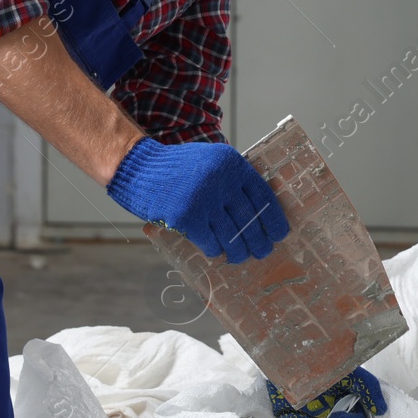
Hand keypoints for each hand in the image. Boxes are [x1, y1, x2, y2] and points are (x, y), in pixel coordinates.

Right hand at [107, 137, 289, 262]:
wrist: (138, 167)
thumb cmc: (176, 168)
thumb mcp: (210, 161)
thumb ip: (232, 179)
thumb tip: (257, 212)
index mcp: (231, 163)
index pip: (263, 195)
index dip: (274, 218)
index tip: (279, 233)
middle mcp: (221, 179)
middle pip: (249, 219)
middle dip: (258, 240)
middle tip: (262, 251)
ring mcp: (204, 199)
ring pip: (232, 235)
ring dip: (238, 251)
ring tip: (239, 256)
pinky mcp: (186, 217)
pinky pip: (210, 242)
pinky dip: (215, 250)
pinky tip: (216, 251)